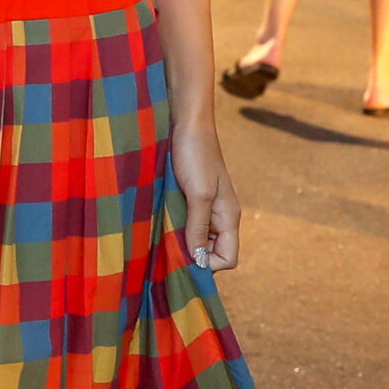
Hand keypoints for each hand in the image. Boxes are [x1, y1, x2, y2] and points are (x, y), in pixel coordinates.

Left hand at [173, 116, 240, 273]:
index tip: (184, 256)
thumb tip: (197, 261)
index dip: (208, 264)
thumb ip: (199, 228)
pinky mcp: (189, 200)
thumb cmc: (196, 154)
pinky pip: (185, 224)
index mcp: (229, 217)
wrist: (186, 123)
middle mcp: (219, 217)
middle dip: (192, 255)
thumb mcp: (198, 194)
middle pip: (212, 253)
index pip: (228, 258)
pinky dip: (173, 228)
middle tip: (167, 249)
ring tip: (161, 235)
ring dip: (180, 242)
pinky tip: (159, 223)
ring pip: (196, 240)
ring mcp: (204, 208)